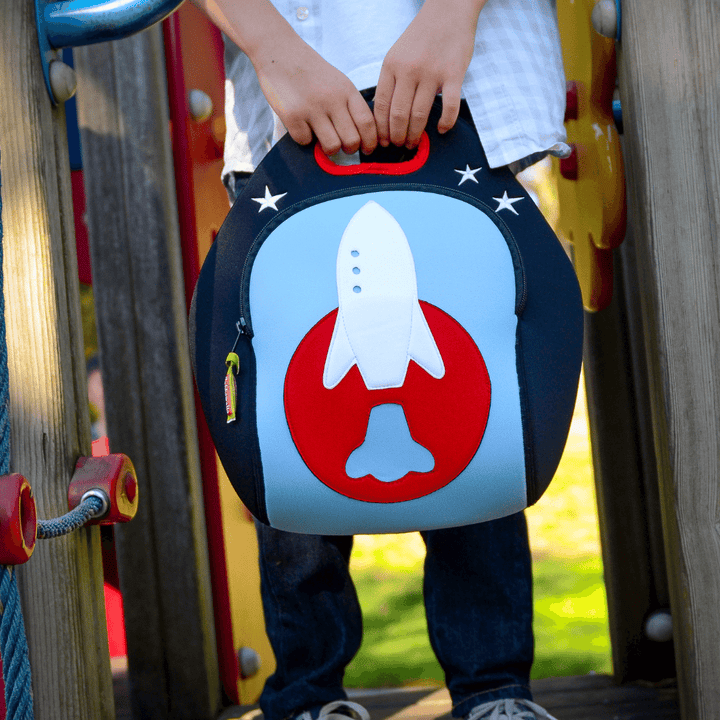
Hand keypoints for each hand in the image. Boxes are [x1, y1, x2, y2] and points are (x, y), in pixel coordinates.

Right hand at [192, 0, 376, 154]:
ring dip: (328, 149)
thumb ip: (349, 105)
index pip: (367, 123)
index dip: (370, 142)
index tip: (367, 150)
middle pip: (352, 140)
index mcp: (347, 90)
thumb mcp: (338, 82)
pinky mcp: (292, 115)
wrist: (279, 51)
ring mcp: (311, 107)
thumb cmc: (311, 72)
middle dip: (349, 149)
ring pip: (332, 146)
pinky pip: (305, 141)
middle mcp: (332, 99)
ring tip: (322, 139)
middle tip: (342, 146)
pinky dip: (304, 138)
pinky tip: (301, 125)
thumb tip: (360, 138)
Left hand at [373, 0, 485, 148]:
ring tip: (414, 143)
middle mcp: (409, 70)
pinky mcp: (454, 73)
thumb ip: (390, 81)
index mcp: (391, 66)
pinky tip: (442, 130)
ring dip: (415, 134)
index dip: (381, 128)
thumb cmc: (421, 37)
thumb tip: (382, 112)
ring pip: (420, 114)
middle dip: (396, 136)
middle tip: (399, 145)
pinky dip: (446, 122)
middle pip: (399, 114)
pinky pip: (450, 106)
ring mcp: (432, 72)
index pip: (381, 105)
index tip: (382, 142)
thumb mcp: (396, 55)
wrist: (448, 11)